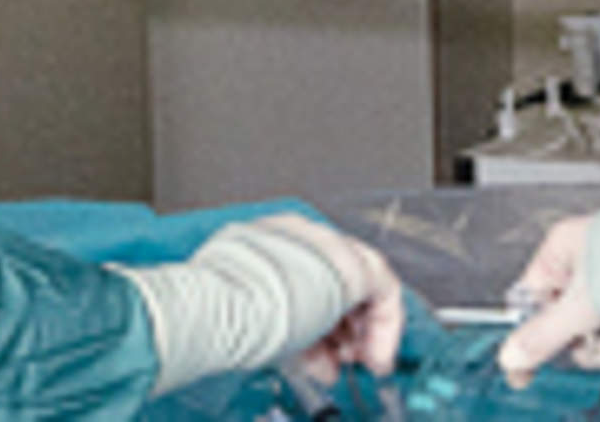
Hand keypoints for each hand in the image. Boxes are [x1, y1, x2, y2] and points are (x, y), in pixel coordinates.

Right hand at [119, 215, 409, 395]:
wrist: (217, 307)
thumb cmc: (215, 317)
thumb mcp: (247, 317)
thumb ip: (284, 333)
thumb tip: (310, 357)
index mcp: (264, 241)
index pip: (306, 276)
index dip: (317, 319)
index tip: (320, 349)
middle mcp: (298, 235)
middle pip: (335, 282)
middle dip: (342, 328)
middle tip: (344, 360)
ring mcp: (325, 245)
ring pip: (360, 287)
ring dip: (362, 332)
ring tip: (359, 364)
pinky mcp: (353, 265)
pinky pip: (384, 293)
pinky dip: (383, 331)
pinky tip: (375, 359)